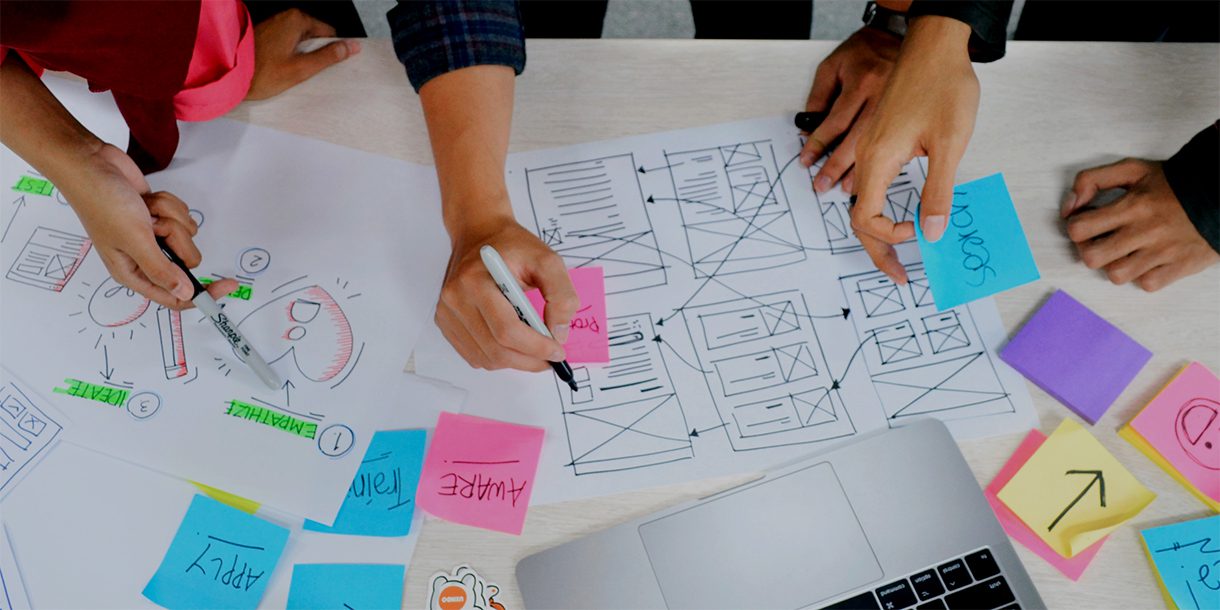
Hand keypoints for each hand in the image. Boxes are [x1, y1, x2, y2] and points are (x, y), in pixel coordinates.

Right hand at [60, 144, 237, 307]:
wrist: (92, 164)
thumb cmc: (102, 202)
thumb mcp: (135, 240)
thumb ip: (161, 269)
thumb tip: (184, 294)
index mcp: (132, 272)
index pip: (174, 296)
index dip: (203, 294)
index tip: (227, 285)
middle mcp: (144, 257)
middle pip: (187, 261)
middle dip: (176, 238)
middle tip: (154, 226)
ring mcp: (153, 235)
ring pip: (187, 234)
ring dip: (170, 217)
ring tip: (145, 210)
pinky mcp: (159, 217)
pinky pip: (182, 216)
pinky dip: (168, 204)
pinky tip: (147, 200)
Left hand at [245, 8, 359, 100]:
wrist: (230, 76)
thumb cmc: (261, 73)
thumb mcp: (302, 68)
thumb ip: (329, 57)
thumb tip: (350, 47)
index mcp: (296, 20)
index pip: (328, 33)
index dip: (331, 50)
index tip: (326, 65)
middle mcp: (285, 18)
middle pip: (314, 37)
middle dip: (314, 54)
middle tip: (306, 72)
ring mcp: (274, 26)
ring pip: (300, 42)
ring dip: (301, 57)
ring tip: (291, 72)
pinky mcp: (266, 36)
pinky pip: (287, 44)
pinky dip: (288, 56)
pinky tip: (281, 70)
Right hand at [435, 215, 578, 370]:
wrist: (479, 233)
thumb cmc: (512, 245)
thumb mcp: (547, 259)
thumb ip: (561, 295)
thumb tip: (559, 334)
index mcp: (475, 280)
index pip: (507, 329)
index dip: (536, 347)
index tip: (558, 351)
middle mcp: (455, 298)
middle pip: (496, 350)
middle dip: (530, 360)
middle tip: (551, 357)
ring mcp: (446, 312)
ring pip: (485, 358)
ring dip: (515, 362)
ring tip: (535, 350)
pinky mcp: (445, 322)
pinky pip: (474, 355)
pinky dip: (498, 358)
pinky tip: (513, 345)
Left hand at [800, 26, 900, 193]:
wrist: (902, 36)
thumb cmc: (865, 51)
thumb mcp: (832, 66)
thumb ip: (819, 97)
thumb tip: (808, 129)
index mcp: (862, 81)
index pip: (835, 121)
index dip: (818, 144)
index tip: (806, 160)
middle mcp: (883, 94)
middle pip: (857, 139)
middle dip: (837, 166)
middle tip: (823, 185)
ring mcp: (901, 105)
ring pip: (878, 145)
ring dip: (862, 170)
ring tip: (847, 188)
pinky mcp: (912, 113)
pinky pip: (897, 142)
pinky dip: (885, 161)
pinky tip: (876, 174)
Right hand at [850, 16, 977, 282]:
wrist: (936, 45)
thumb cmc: (943, 86)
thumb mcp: (950, 144)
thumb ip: (938, 191)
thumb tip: (931, 231)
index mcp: (879, 159)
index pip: (866, 217)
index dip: (888, 236)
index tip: (917, 234)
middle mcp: (868, 156)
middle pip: (857, 217)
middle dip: (876, 250)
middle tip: (897, 275)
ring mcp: (871, 148)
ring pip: (861, 202)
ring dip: (876, 231)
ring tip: (895, 252)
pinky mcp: (880, 140)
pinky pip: (869, 184)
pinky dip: (879, 208)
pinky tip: (897, 215)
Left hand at [1064, 158, 1218, 290]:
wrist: (1218, 194)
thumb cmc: (1172, 184)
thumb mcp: (1132, 170)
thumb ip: (1093, 179)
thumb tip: (1069, 205)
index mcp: (1132, 206)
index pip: (1079, 228)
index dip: (1075, 227)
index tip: (1085, 223)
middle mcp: (1145, 231)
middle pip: (1092, 258)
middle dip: (1088, 250)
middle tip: (1098, 241)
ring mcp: (1163, 252)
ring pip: (1116, 275)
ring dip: (1113, 265)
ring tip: (1122, 252)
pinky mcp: (1179, 266)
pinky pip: (1147, 284)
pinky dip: (1142, 275)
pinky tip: (1145, 260)